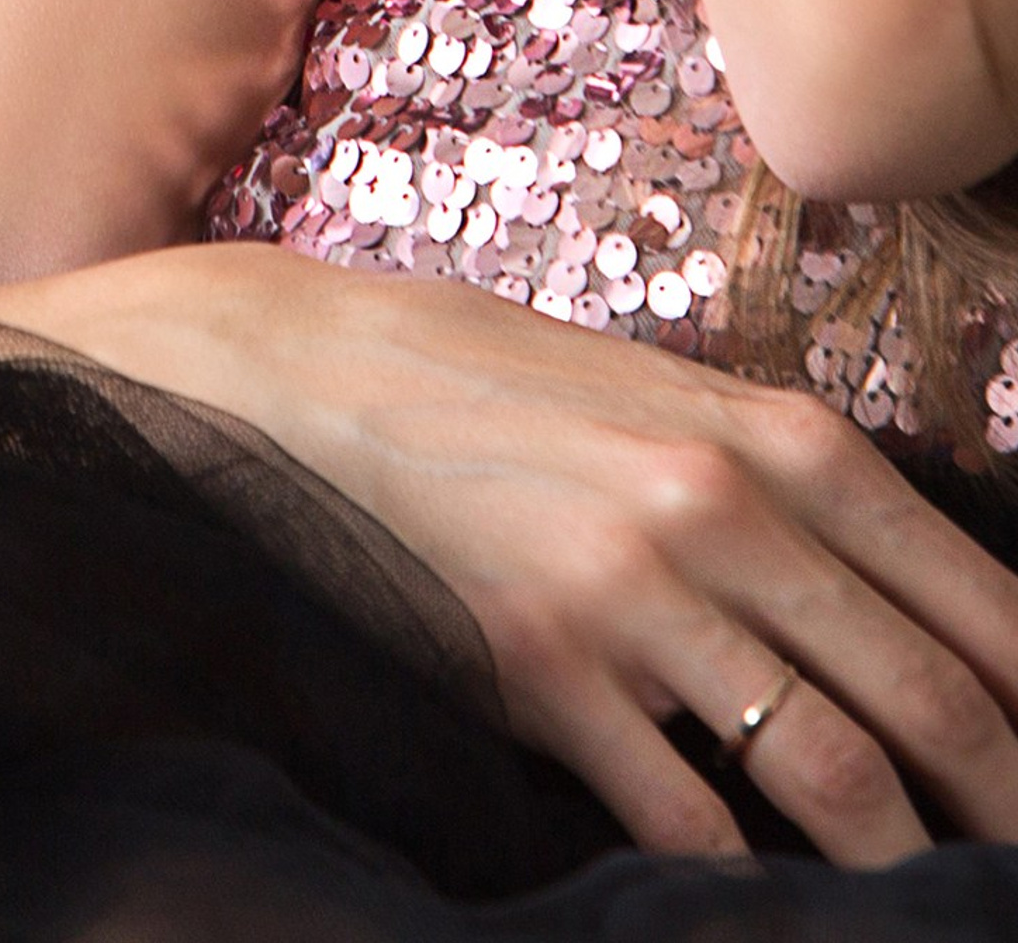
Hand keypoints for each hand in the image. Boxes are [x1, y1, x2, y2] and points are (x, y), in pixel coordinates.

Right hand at [0, 245, 1017, 866]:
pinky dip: (743, 896)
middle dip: (1006, 817)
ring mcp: (634, 590)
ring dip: (898, 874)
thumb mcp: (678, 406)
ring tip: (925, 916)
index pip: (981, 613)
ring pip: (833, 778)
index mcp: (782, 440)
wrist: (315, 376)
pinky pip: (684, 825)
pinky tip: (764, 915)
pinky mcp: (545, 668)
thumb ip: (803, 498)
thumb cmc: (511, 394)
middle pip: (935, 710)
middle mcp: (726, 507)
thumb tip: (943, 628)